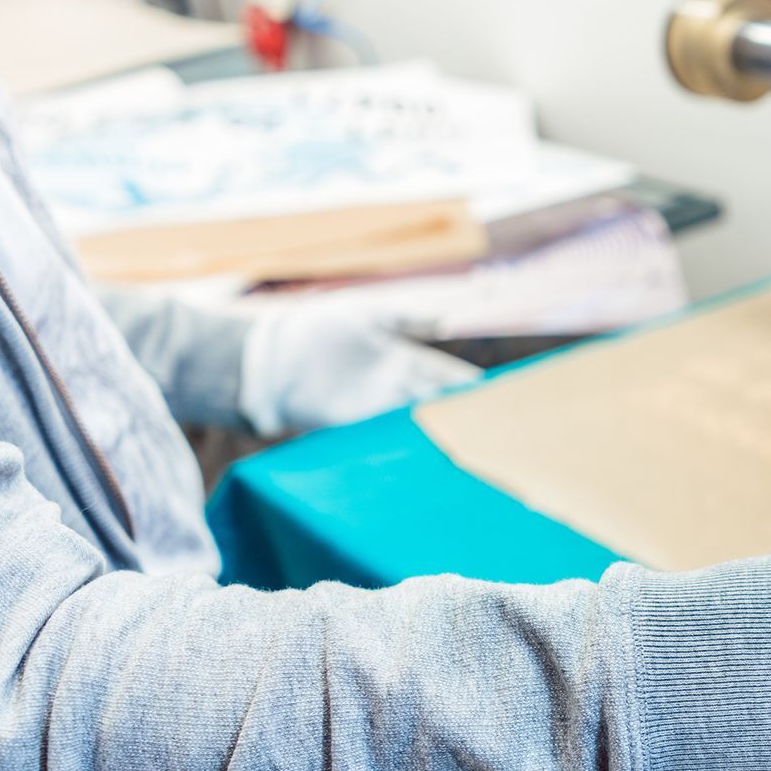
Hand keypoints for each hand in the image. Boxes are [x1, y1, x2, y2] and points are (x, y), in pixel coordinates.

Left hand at [239, 296, 478, 436]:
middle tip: (495, 430)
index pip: (445, 375)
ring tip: (470, 449)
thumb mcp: (367, 314)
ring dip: (441, 436)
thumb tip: (445, 322)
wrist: (273, 354)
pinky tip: (428, 455)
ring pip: (418, 424)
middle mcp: (394, 388)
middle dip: (464, 416)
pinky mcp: (355, 428)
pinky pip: (387, 438)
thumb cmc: (319, 326)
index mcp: (401, 359)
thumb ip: (406, 319)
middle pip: (438, 404)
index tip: (497, 395)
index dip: (470, 385)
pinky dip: (408, 447)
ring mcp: (376, 410)